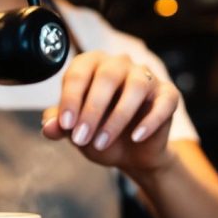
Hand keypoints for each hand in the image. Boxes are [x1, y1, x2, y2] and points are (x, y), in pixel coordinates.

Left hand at [41, 51, 179, 175]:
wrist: (131, 154)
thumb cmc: (98, 132)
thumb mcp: (75, 131)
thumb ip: (60, 126)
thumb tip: (48, 126)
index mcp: (92, 64)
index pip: (79, 72)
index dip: (70, 99)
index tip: (65, 125)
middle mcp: (120, 63)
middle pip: (107, 77)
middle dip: (92, 111)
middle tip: (81, 138)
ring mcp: (146, 77)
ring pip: (136, 87)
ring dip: (117, 118)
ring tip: (102, 143)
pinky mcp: (168, 95)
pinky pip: (163, 102)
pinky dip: (150, 121)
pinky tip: (136, 137)